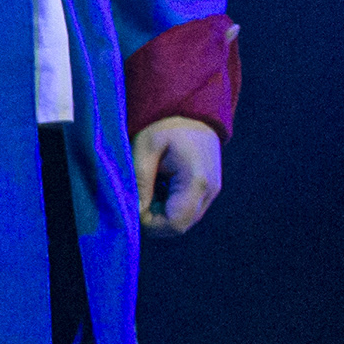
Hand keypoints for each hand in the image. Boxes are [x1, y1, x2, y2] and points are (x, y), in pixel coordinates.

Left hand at [135, 117, 221, 233]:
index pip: (175, 223)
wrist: (193, 116)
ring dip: (159, 214)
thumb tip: (134, 211)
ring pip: (182, 222)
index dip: (150, 223)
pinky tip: (156, 189)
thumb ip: (140, 180)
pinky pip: (185, 212)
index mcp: (196, 181)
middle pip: (179, 226)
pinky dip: (167, 208)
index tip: (132, 208)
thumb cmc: (166, 128)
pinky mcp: (208, 193)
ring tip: (146, 190)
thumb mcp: (145, 148)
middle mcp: (209, 192)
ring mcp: (211, 194)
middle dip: (152, 220)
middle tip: (135, 200)